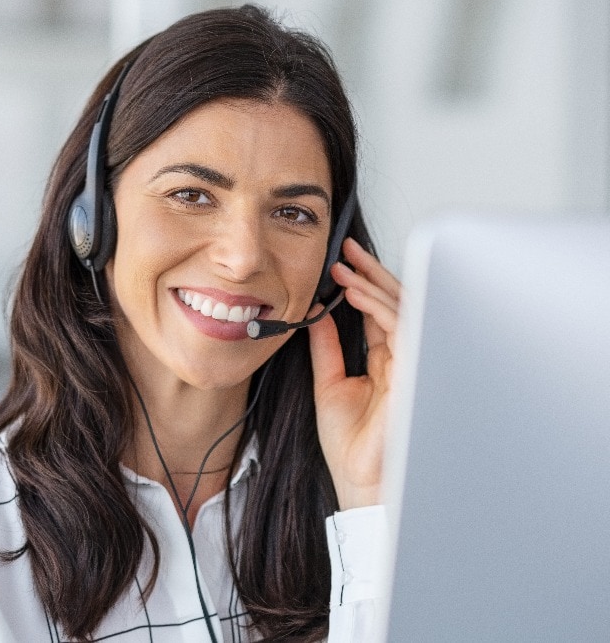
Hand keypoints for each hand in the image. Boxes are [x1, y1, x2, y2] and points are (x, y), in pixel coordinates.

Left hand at [307, 238, 400, 510]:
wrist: (360, 481)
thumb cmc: (351, 445)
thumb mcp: (329, 383)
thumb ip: (326, 347)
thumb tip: (316, 315)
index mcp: (384, 361)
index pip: (378, 312)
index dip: (362, 284)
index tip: (341, 262)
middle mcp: (402, 358)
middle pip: (395, 304)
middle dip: (372, 273)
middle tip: (348, 250)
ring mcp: (411, 364)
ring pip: (402, 310)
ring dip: (372, 284)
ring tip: (346, 267)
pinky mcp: (414, 371)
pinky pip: (401, 327)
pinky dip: (378, 306)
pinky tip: (355, 292)